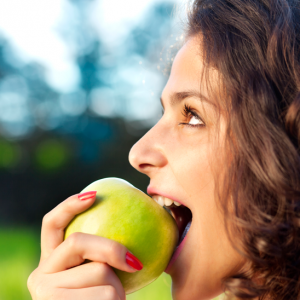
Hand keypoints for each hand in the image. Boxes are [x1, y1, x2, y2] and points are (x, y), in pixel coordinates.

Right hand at [27, 192, 141, 299]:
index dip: (69, 205)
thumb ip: (107, 256)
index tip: (94, 194)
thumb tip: (145, 225)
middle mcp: (40, 276)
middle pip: (79, 242)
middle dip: (111, 249)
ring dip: (117, 289)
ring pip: (99, 273)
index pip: (51, 225)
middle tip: (135, 261)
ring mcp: (46, 295)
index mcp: (51, 263)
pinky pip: (104, 294)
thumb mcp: (104, 277)